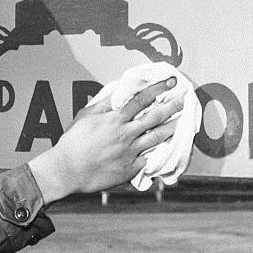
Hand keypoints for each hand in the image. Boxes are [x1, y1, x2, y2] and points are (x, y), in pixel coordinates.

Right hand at [28, 77, 182, 203]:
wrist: (67, 170)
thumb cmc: (73, 142)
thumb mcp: (86, 116)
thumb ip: (104, 104)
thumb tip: (118, 93)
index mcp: (115, 119)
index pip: (141, 99)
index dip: (159, 89)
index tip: (172, 82)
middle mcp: (126, 134)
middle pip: (154, 117)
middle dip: (172, 106)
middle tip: (184, 99)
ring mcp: (130, 153)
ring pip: (157, 138)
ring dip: (172, 128)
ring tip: (183, 121)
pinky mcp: (130, 169)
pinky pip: (149, 160)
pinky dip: (160, 154)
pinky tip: (169, 149)